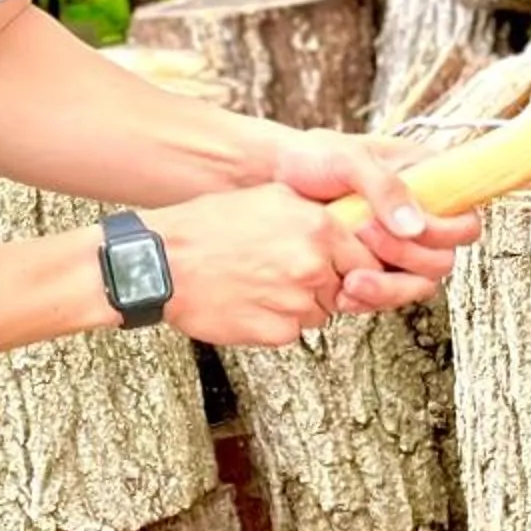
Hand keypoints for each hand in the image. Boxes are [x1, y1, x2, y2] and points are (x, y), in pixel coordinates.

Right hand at [148, 185, 361, 347]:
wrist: (163, 264)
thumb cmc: (208, 228)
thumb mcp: (271, 198)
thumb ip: (317, 213)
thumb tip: (348, 226)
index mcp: (318, 228)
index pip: (367, 258)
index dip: (354, 264)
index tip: (343, 267)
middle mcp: (313, 265)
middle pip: (346, 288)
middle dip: (325, 284)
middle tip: (287, 273)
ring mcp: (296, 301)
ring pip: (320, 312)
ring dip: (301, 304)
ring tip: (262, 283)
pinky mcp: (277, 332)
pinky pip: (293, 331)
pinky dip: (277, 322)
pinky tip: (250, 301)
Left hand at [270, 128, 481, 313]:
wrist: (271, 182)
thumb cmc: (312, 158)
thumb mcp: (349, 158)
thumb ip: (386, 188)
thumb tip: (415, 226)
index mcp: (429, 184)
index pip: (465, 222)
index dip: (444, 234)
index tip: (407, 228)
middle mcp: (419, 219)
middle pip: (441, 261)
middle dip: (405, 259)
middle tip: (365, 237)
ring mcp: (397, 249)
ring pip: (415, 286)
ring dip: (388, 289)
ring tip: (351, 279)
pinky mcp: (373, 270)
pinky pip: (385, 297)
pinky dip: (368, 300)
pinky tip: (342, 292)